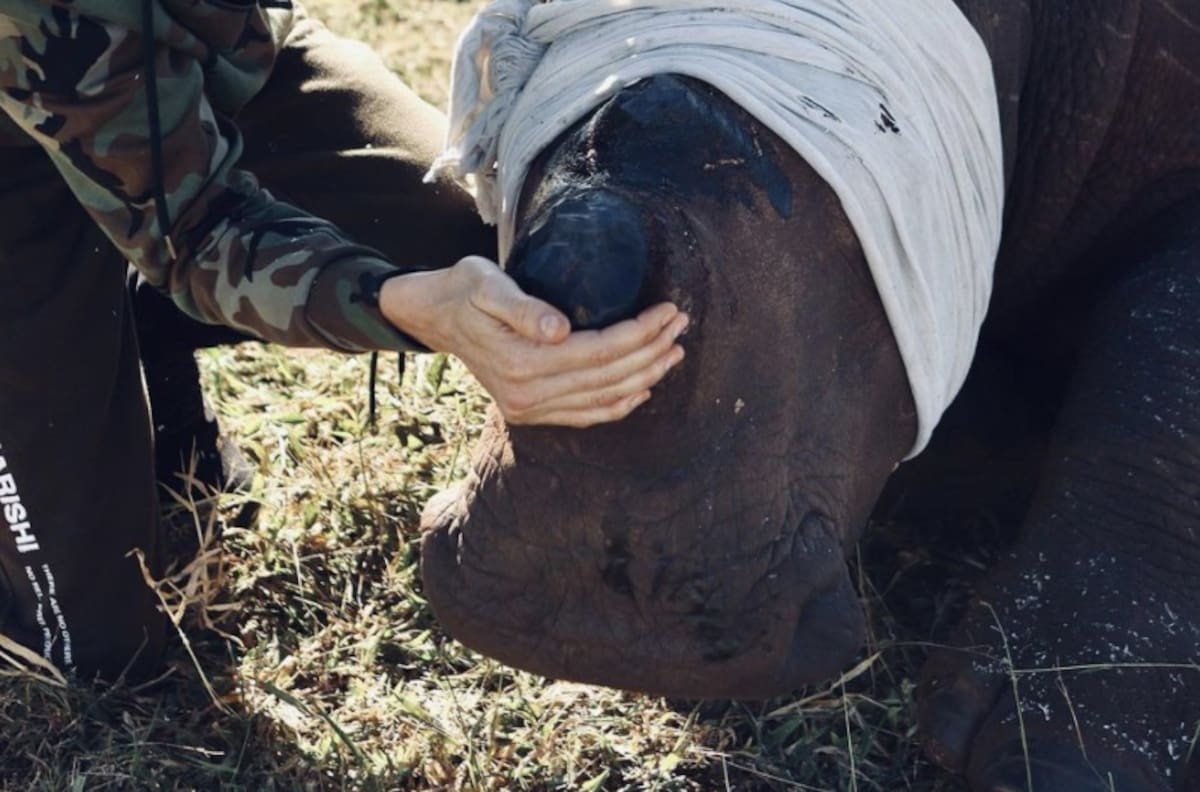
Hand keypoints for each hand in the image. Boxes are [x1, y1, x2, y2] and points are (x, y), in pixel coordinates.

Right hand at [379, 256, 687, 426]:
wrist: (435, 316)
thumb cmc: (465, 290)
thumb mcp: (486, 284)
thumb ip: (522, 307)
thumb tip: (559, 329)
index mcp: (521, 362)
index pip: (598, 352)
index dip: (639, 333)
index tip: (668, 310)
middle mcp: (527, 394)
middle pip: (608, 377)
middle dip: (651, 351)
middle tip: (680, 324)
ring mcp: (529, 408)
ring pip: (603, 399)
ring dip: (645, 377)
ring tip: (674, 351)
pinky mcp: (531, 412)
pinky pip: (586, 416)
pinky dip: (619, 405)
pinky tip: (644, 388)